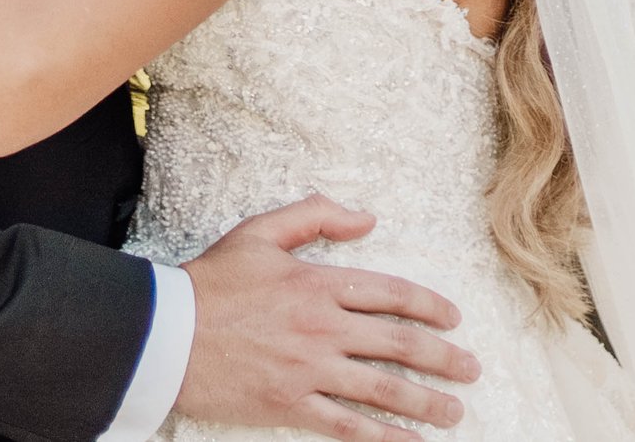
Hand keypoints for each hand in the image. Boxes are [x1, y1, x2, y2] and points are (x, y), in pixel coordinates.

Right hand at [176, 195, 477, 440]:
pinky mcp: (291, 405)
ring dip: (426, 403)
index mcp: (317, 282)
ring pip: (383, 389)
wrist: (164, 334)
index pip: (390, 294)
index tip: (453, 319)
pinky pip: (348, 426)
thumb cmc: (210, 282)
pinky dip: (384, 438)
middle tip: (471, 369)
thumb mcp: (259, 233)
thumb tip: (366, 218)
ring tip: (454, 412)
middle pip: (399, 345)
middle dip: (443, 359)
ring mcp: (309, 371)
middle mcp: (322, 328)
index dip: (429, 307)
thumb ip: (314, 215)